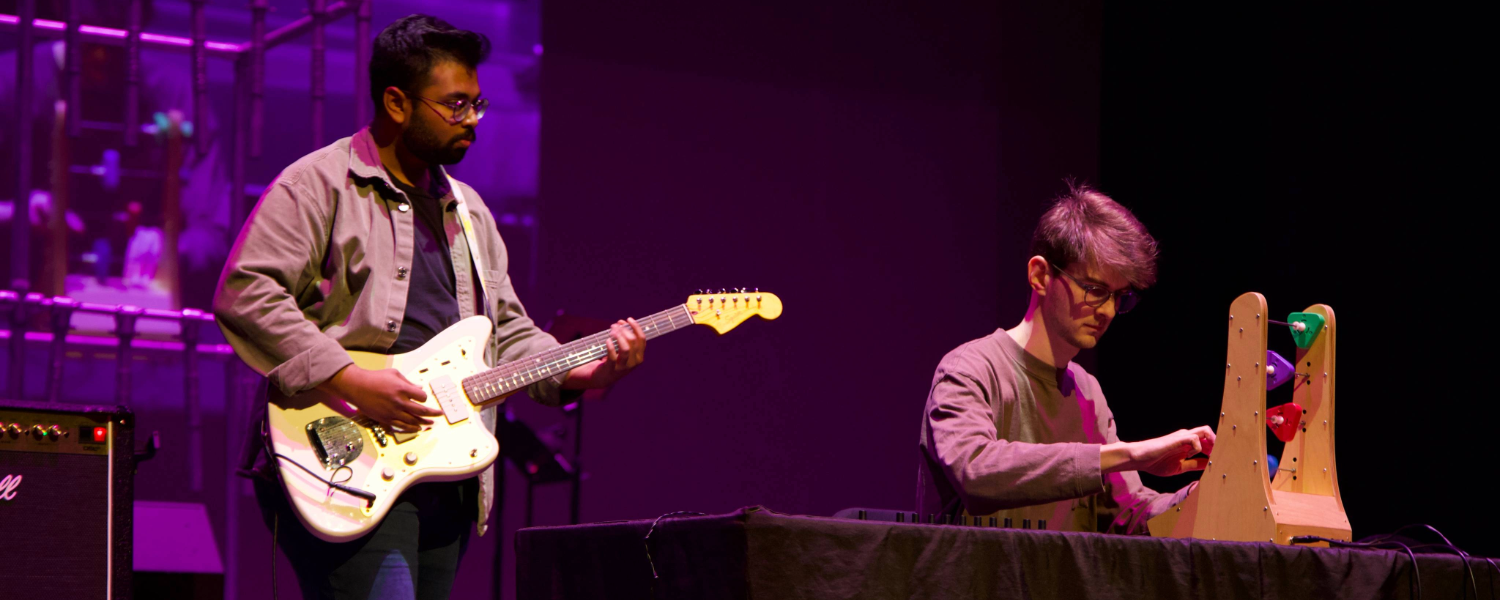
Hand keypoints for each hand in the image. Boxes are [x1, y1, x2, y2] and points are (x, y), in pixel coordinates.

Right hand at [318, 365, 440, 432]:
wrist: (357, 387)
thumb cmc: (375, 378)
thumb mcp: (394, 373)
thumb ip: (408, 382)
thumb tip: (420, 387)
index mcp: (402, 389)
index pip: (422, 396)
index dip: (425, 397)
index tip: (423, 397)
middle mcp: (399, 402)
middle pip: (422, 411)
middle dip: (434, 413)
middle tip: (440, 414)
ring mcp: (392, 412)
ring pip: (413, 421)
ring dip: (424, 423)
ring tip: (431, 423)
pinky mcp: (385, 419)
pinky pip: (401, 426)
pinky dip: (411, 428)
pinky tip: (417, 428)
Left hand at [564, 318, 646, 388]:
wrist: (603, 377)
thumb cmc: (614, 359)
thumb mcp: (623, 350)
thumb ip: (625, 337)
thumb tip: (622, 322)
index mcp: (639, 357)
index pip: (642, 339)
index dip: (635, 327)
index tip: (628, 319)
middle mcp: (634, 362)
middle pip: (633, 341)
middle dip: (624, 330)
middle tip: (614, 325)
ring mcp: (624, 367)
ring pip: (625, 348)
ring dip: (618, 336)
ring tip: (612, 331)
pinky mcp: (612, 369)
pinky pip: (613, 356)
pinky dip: (610, 346)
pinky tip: (607, 340)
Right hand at [1101, 426, 1215, 476]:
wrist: (1139, 458)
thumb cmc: (1155, 462)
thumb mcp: (1179, 467)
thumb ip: (1194, 465)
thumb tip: (1208, 465)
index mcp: (1187, 444)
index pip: (1207, 441)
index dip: (1215, 449)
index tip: (1218, 460)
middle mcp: (1186, 437)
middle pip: (1209, 432)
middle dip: (1217, 444)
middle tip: (1217, 457)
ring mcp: (1182, 437)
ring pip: (1205, 431)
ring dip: (1211, 443)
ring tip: (1210, 455)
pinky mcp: (1177, 439)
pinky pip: (1194, 438)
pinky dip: (1198, 448)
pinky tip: (1190, 455)